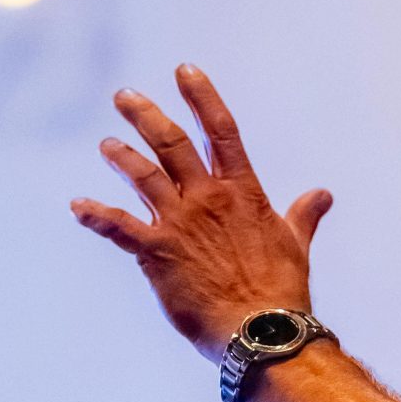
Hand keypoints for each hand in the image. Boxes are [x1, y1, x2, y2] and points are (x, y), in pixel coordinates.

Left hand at [71, 67, 332, 362]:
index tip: (185, 71)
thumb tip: (323, 195)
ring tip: (107, 146)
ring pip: (142, 175)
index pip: (222, 131)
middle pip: (172, 143)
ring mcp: (179, 223)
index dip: (202, 97)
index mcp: (242, 192)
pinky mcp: (157, 252)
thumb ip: (303, 214)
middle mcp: (208, 199)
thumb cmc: (282, 291)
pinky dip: (94, 215)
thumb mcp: (296, 244)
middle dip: (145, 115)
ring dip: (121, 156)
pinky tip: (77, 208)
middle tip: (124, 97)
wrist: (261, 330)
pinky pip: (118, 226)